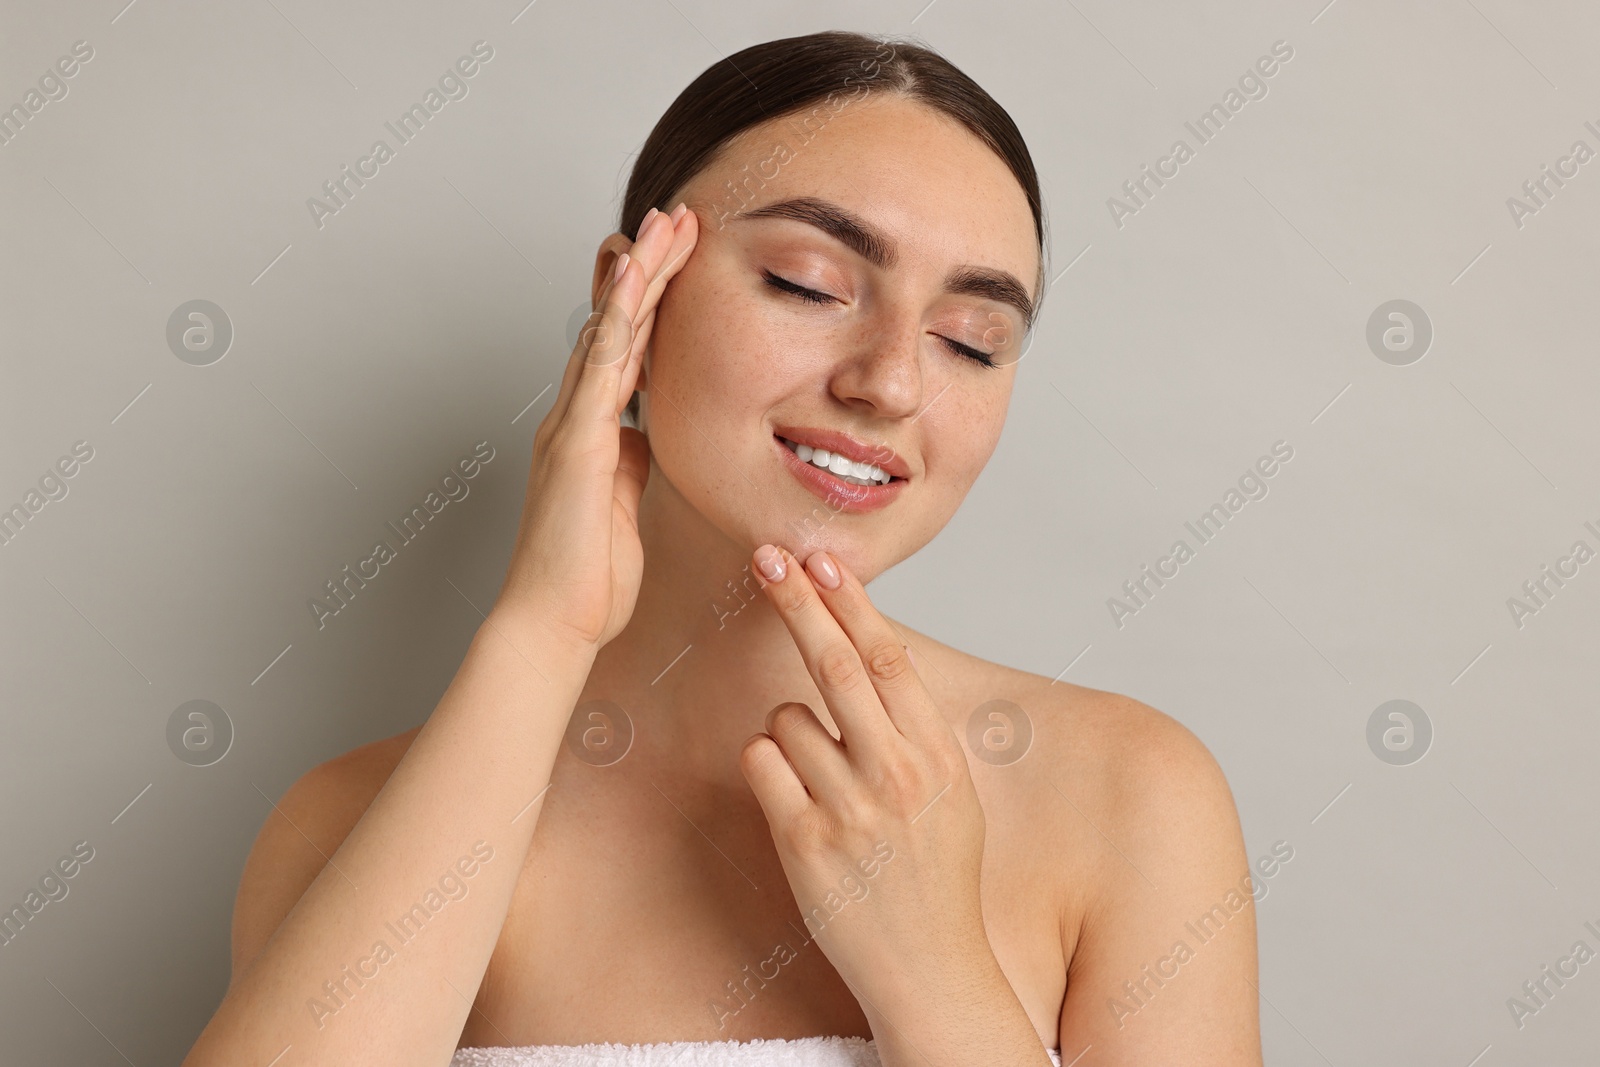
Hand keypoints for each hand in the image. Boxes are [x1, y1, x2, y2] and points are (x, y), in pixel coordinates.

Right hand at [496, 204, 698, 649]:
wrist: (552, 624)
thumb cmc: (586, 577)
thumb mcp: (626, 504)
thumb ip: (633, 461)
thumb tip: (650, 434)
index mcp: (590, 432)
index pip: (625, 348)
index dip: (649, 299)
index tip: (677, 256)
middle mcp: (574, 418)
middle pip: (614, 324)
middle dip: (646, 268)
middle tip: (674, 217)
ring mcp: (570, 426)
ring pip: (607, 332)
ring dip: (636, 276)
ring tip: (664, 227)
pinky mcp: (575, 445)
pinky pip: (598, 370)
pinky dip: (616, 322)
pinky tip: (632, 282)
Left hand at [739, 543, 992, 1006]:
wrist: (930, 969)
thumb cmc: (935, 875)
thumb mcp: (951, 795)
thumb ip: (913, 731)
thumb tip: (870, 654)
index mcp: (937, 757)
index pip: (887, 659)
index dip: (851, 602)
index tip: (823, 559)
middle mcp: (895, 775)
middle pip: (833, 664)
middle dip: (797, 601)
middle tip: (766, 556)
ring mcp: (848, 809)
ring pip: (786, 716)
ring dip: (789, 727)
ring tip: (821, 779)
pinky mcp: (803, 842)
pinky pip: (762, 762)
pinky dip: (768, 765)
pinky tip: (794, 799)